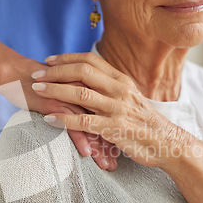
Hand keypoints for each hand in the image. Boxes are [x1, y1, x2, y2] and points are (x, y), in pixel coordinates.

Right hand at [0, 54, 117, 170]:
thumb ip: (79, 100)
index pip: (110, 112)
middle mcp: (85, 90)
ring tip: (107, 165)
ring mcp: (71, 96)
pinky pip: (72, 123)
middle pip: (106, 120)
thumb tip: (88, 117)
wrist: (15, 73)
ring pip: (92, 124)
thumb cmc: (40, 84)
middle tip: (116, 164)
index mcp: (90, 86)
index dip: (118, 132)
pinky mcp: (56, 103)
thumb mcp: (65, 90)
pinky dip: (81, 139)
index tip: (123, 152)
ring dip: (101, 147)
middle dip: (114, 144)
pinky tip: (87, 153)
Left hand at [31, 52, 197, 168]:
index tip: (49, 60)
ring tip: (36, 90)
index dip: (67, 58)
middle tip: (35, 74)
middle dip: (55, 71)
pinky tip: (49, 119)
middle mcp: (119, 90)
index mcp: (121, 80)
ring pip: (80, 94)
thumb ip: (111, 88)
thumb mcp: (131, 98)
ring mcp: (117, 109)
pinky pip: (83, 122)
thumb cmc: (145, 123)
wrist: (167, 143)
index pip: (90, 60)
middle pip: (82, 72)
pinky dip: (63, 120)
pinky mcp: (114, 128)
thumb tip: (90, 81)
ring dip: (55, 91)